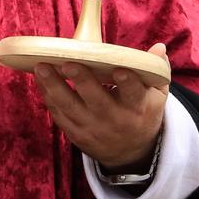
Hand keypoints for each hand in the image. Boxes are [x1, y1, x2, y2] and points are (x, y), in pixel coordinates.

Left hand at [36, 45, 167, 171]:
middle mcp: (114, 120)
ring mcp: (93, 128)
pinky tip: (40, 78)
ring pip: (71, 108)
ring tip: (42, 67)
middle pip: (97, 101)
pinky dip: (48, 97)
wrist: (130, 152)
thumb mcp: (156, 95)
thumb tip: (158, 47)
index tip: (119, 69)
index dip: (127, 82)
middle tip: (68, 62)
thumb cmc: (142, 112)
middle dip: (82, 81)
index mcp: (137, 107)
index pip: (133, 94)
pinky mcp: (76, 133)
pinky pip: (59, 115)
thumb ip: (156, 70)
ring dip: (54, 87)